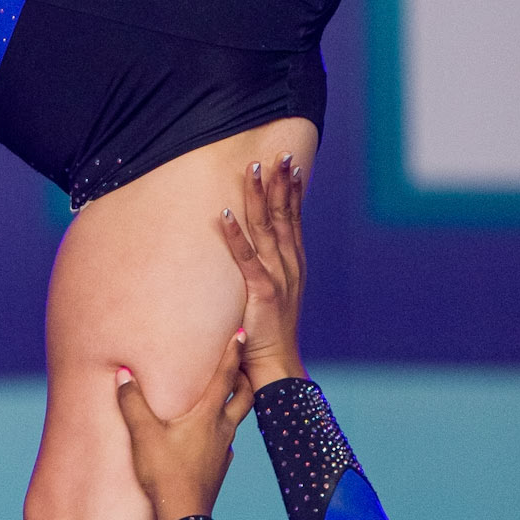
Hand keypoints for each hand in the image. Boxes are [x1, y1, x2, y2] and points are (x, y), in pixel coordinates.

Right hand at [117, 353, 252, 519]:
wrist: (184, 517)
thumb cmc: (165, 473)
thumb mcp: (143, 434)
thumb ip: (132, 402)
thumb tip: (122, 373)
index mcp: (208, 415)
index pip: (225, 376)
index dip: (233, 352)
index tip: (242, 333)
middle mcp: (222, 430)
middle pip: (243, 397)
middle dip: (243, 377)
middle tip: (238, 365)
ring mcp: (223, 451)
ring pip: (235, 421)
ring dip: (232, 405)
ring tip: (222, 398)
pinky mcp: (219, 469)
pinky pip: (225, 445)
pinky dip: (221, 433)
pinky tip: (209, 440)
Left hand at [221, 153, 306, 389]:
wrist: (278, 366)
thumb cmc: (270, 331)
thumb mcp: (276, 293)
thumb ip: (270, 268)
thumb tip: (260, 248)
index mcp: (294, 264)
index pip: (295, 218)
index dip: (293, 190)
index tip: (290, 163)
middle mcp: (290, 266)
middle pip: (285, 215)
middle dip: (281, 183)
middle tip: (279, 154)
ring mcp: (278, 277)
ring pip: (268, 228)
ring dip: (259, 197)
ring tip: (253, 170)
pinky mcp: (262, 292)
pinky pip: (245, 258)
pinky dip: (235, 234)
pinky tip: (225, 213)